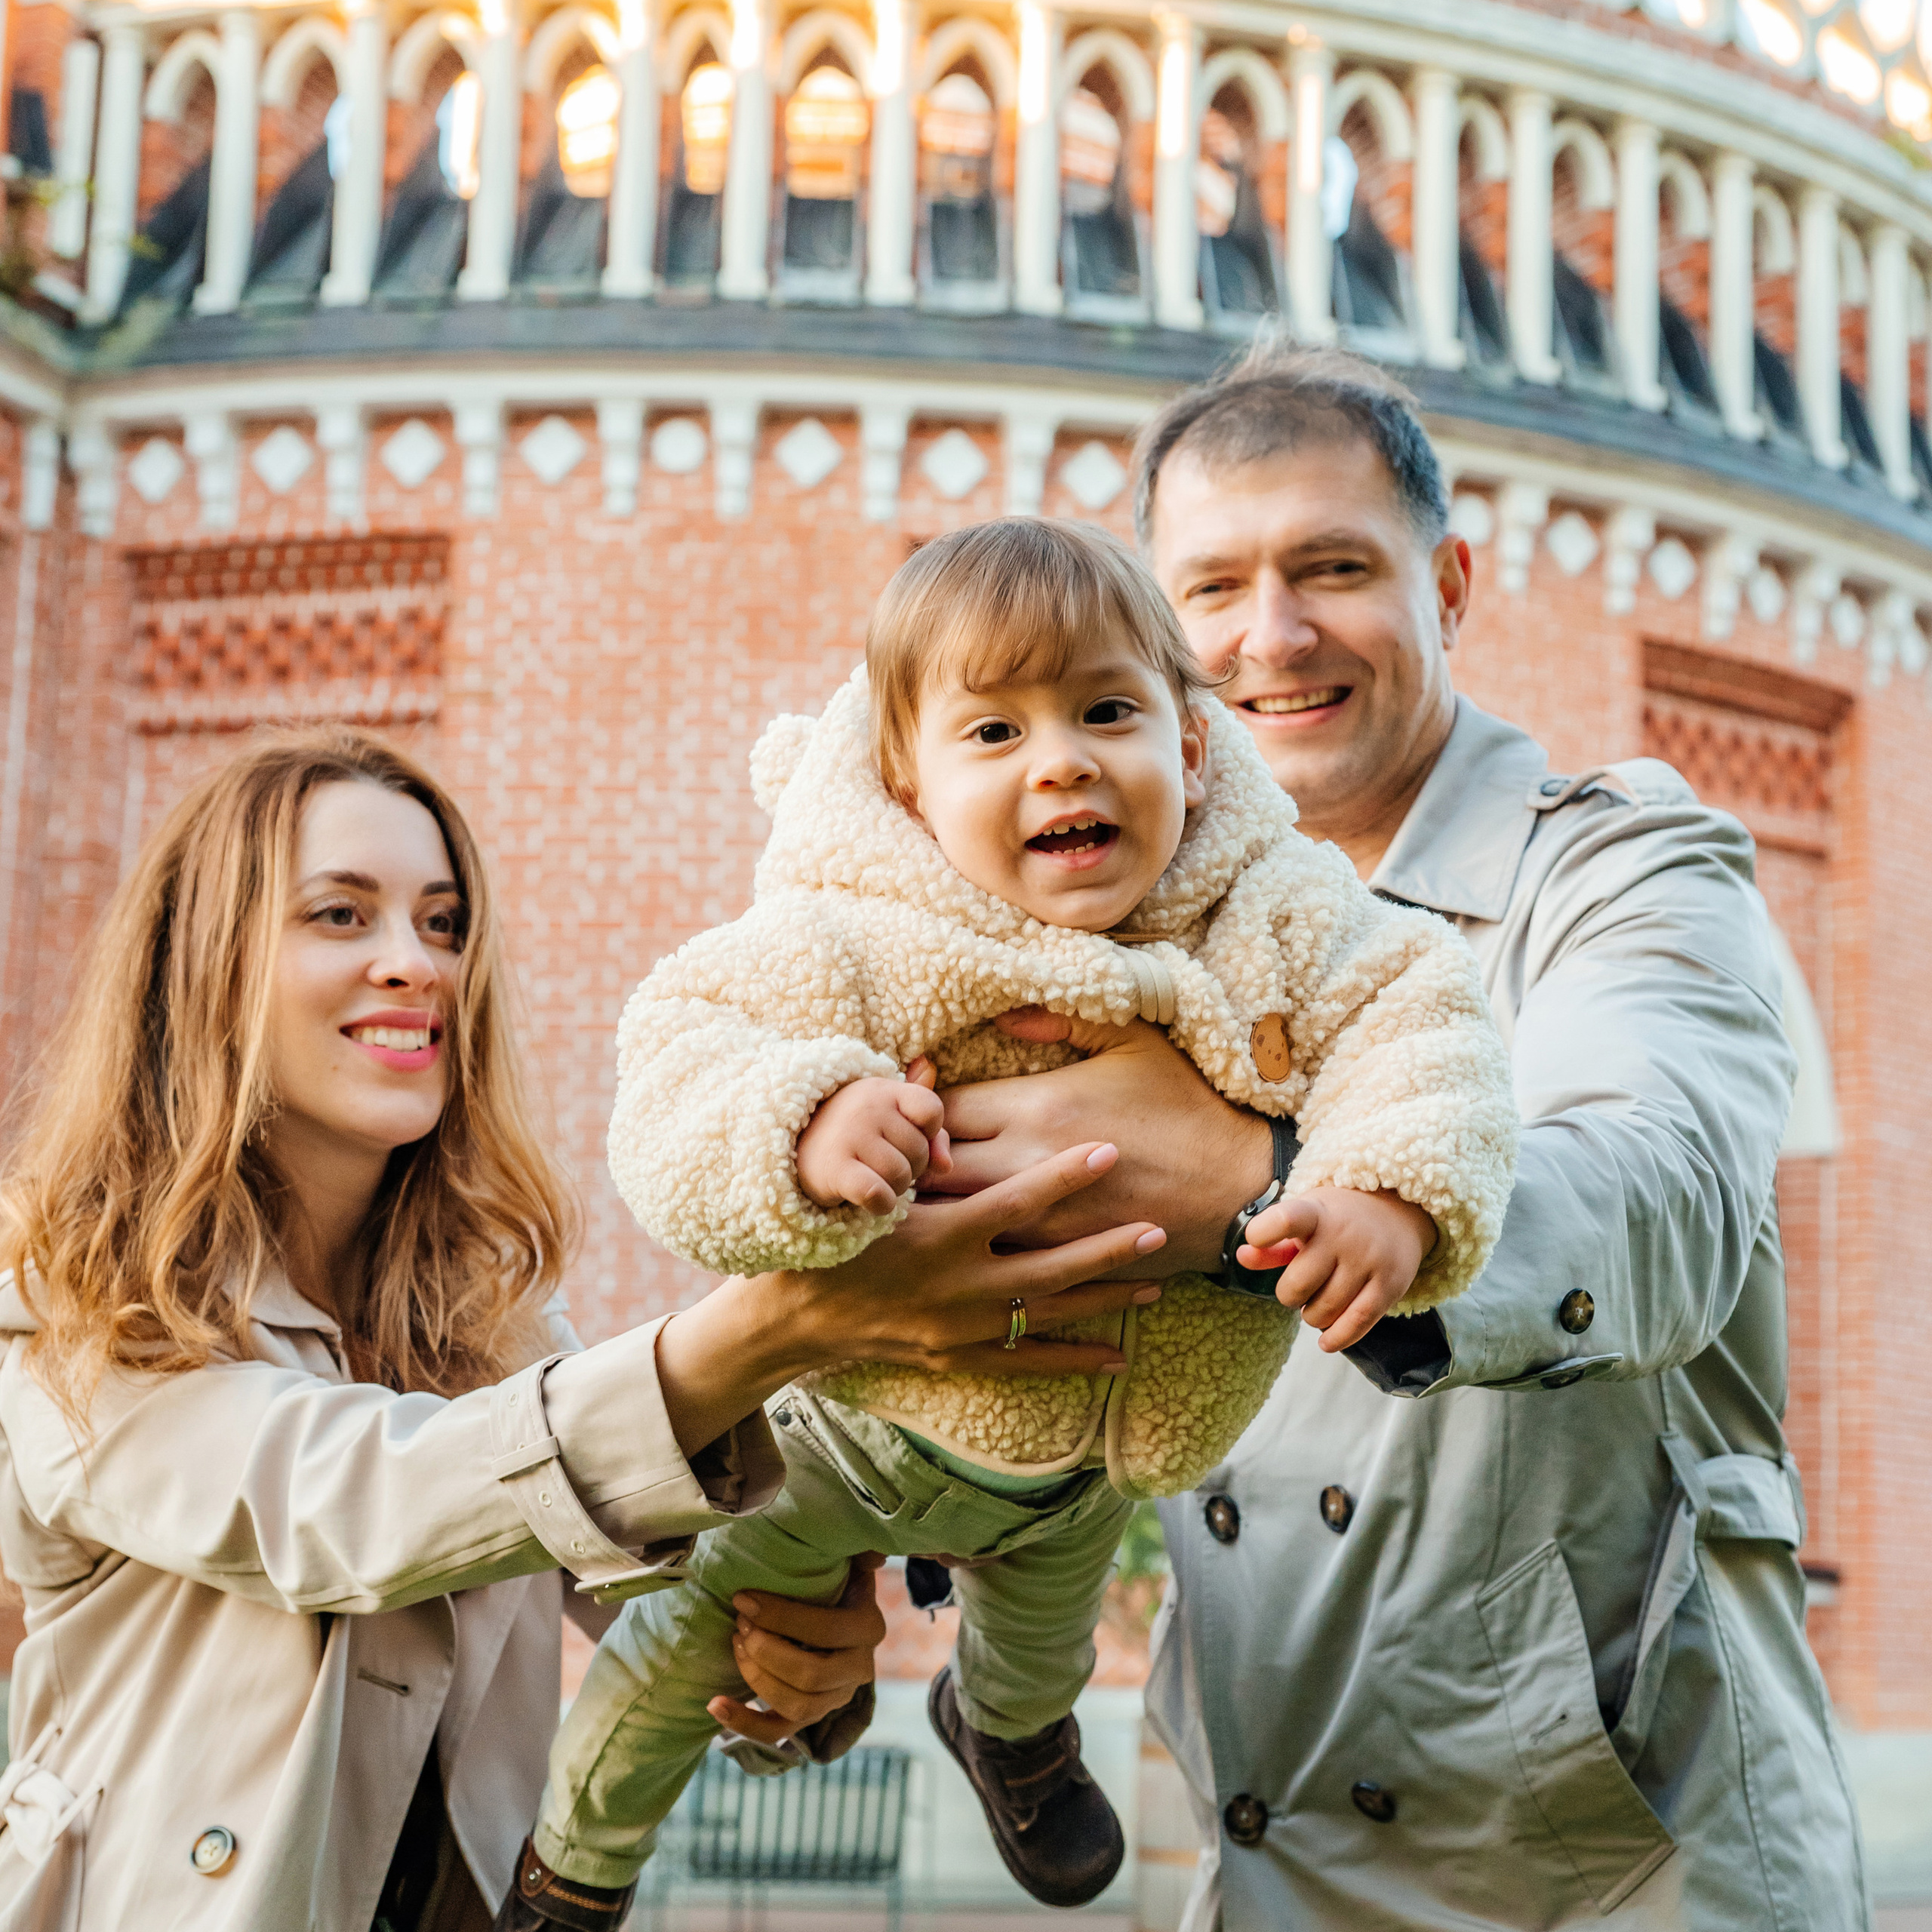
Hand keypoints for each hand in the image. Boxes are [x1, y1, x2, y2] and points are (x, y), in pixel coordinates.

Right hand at [654, 1140, 1171, 1454]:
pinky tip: (1117, 1357)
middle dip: (1108, 1249)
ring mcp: (960, 1328)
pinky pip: (1026, 1361)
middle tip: (1158, 1229)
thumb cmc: (825, 1239)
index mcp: (938, 1235)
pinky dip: (1073, 1359)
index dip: (1066, 1175)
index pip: (1017, 1200)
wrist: (790, 1320)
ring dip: (1104, 1300)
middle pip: (1051, 1266)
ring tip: (1157, 1285)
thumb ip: (905, 1131)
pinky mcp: (957, 1357)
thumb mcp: (863, 1182)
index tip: (1109, 1151)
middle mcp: (957, 1286)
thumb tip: (928, 1067)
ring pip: (1049, 1315)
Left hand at [709, 1552, 887, 1743]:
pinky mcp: (811, 1716)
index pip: (827, 1630)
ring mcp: (835, 1698)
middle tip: (739, 1624)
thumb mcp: (851, 1562)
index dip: (781, 1617)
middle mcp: (859, 1670)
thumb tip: (873, 1553)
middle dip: (766, 1650)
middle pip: (811, 1675)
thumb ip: (860, 1552)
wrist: (839, 1616)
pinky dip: (744, 1723)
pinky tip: (715, 1705)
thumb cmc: (837, 1581)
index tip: (743, 1599)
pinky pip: (777, 1732)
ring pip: (796, 1706)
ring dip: (757, 1678)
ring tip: (735, 1646)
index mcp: (869, 1629)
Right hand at [797, 1063, 950, 1212]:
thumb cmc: (857, 1134)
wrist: (796, 1146)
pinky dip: (882, 1204)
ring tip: (877, 1180)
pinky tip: (872, 1200)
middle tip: (886, 1166)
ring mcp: (850, 1136)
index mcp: (885, 1090)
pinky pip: (877, 1193)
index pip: (931, 1109)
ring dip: (896, 1188)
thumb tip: (946, 1165)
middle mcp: (867, 1108)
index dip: (931, 1133)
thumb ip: (930, 1134)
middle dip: (911, 1168)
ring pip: (901, 1176)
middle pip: (920, 1151)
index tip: (910, 1138)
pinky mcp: (835, 1168)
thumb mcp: (893, 1120)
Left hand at [928, 1010, 1274, 1272]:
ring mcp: (1041, 1214)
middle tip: (910, 1152)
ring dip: (936, 1203)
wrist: (1239, 1186)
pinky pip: (993, 1249)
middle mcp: (1028, 1160)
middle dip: (917, 1159)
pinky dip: (973, 1238)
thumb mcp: (1135, 1041)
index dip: (925, 1106)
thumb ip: (1064, 1021)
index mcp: (1039, 1104)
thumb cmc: (1189, 1106)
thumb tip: (1006, 1015)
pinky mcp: (1059, 1252)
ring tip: (920, 1194)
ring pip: (955, 1215)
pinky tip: (962, 1232)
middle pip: (935, 1165)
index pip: (946, 1107)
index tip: (925, 1104)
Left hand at [1238, 1186, 1436, 1352]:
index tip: (1255, 1238)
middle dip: (1289, 1295)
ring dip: (1312, 1316)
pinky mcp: (1389, 1285)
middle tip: (1299, 1288)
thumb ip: (1272, 1243)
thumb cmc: (1337, 1219)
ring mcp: (1368, 1260)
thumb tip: (1241, 1258)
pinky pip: (1357, 1322)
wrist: (1399, 1210)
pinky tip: (1326, 1343)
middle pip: (1298, 1285)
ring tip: (1316, 1304)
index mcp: (1315, 1213)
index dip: (1265, 1232)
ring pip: (1325, 1310)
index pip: (1287, 1219)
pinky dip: (1337, 1338)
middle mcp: (1343, 1235)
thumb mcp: (1305, 1218)